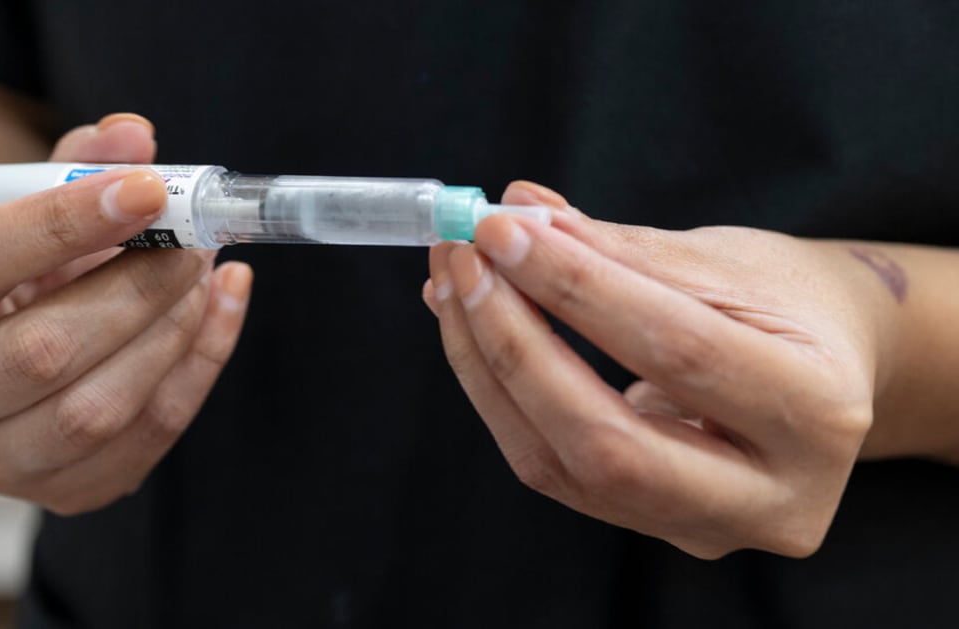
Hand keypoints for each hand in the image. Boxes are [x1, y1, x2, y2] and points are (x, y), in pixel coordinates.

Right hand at [0, 114, 252, 513]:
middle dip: (135, 289)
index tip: (148, 188)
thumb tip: (134, 135)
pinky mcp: (65, 492)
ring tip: (205, 272)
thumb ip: (79, 163)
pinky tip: (222, 306)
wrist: (11, 343)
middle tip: (191, 241)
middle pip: (41, 352)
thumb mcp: (32, 207)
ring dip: (172, 331)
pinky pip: (148, 437)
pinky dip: (201, 366)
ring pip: (97, 409)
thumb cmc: (22, 267)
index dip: (65, 221)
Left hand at [424, 182, 900, 557]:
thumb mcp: (727, 262)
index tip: (500, 228)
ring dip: (485, 367)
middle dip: (514, 345)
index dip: (575, 287)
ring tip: (451, 283)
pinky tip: (471, 328)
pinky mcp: (652, 526)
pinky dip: (498, 392)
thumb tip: (518, 213)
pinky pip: (551, 466)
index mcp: (818, 411)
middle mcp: (771, 496)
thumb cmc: (788, 304)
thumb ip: (622, 249)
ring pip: (561, 465)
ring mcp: (707, 527)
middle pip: (608, 443)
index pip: (675, 349)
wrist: (827, 372)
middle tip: (462, 262)